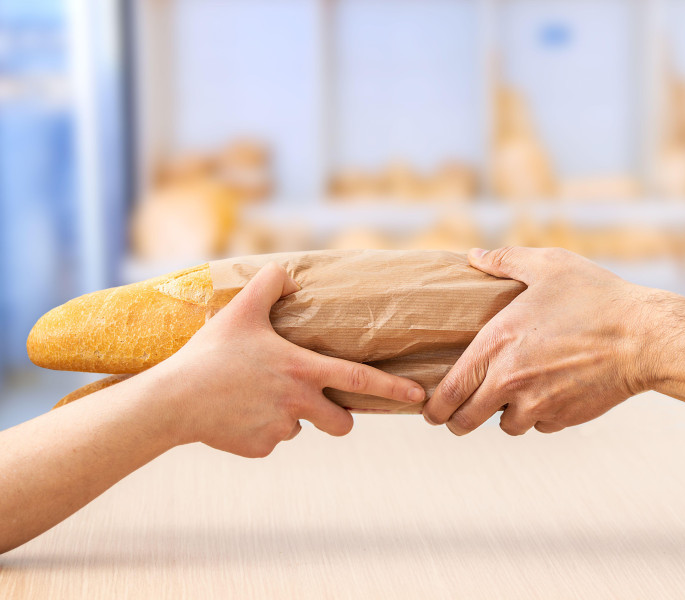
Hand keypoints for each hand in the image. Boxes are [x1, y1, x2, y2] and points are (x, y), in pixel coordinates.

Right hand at [152, 263, 425, 457]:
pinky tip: (237, 413)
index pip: (359, 379)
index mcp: (302, 370)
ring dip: (290, 418)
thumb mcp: (241, 311)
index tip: (418, 395)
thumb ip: (269, 286)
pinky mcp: (259, 449)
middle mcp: (299, 403)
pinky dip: (259, 430)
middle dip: (339, 418)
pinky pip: (270, 441)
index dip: (393, 387)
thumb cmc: (210, 353)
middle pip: (342, 423)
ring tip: (258, 398)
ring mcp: (280, 430)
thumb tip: (286, 271)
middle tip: (318, 404)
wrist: (174, 400)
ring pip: (300, 429)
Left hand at [423, 246, 655, 435]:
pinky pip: (539, 425)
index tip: (430, 410)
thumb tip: (474, 255)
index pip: (449, 391)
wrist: (645, 337)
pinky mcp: (564, 418)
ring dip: (503, 415)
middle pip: (465, 422)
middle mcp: (510, 380)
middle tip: (459, 415)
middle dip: (456, 422)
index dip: (433, 407)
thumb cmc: (595, 297)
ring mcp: (538, 403)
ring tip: (511, 395)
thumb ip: (505, 260)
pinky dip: (538, 416)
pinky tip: (548, 393)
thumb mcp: (548, 265)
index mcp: (496, 344)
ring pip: (504, 426)